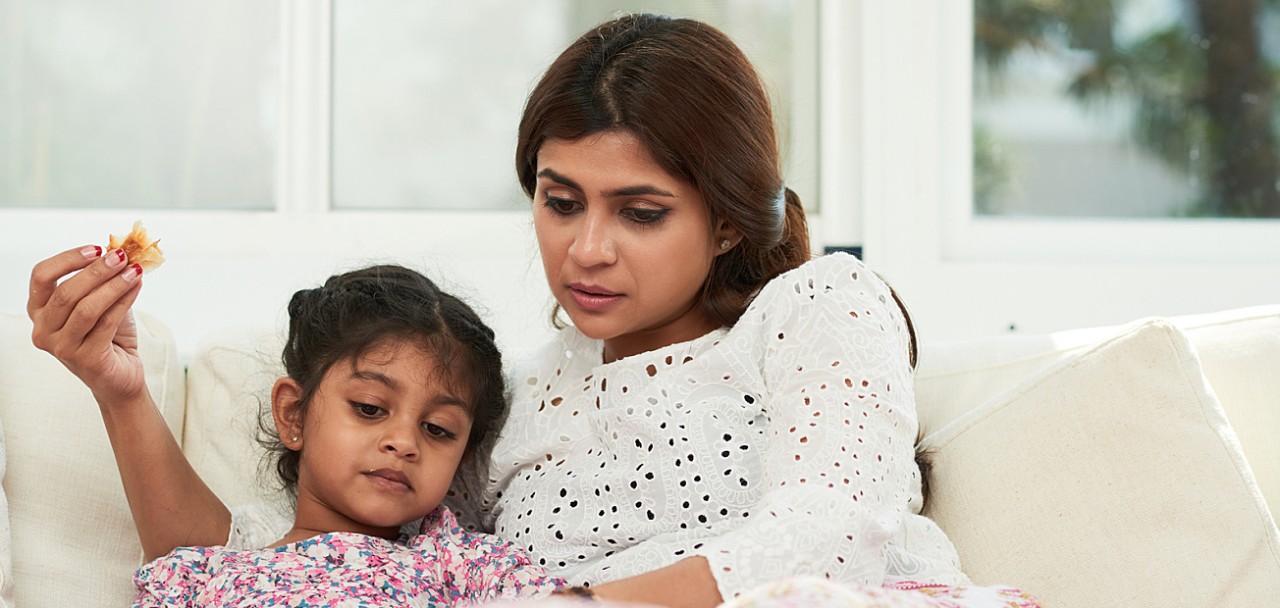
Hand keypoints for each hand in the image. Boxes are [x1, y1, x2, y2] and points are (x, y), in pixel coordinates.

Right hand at [28, 245, 146, 403]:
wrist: (120, 375)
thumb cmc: (108, 335)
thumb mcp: (102, 301)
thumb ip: (103, 279)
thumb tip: (119, 249)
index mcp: (39, 311)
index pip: (41, 276)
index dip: (68, 259)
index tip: (97, 248)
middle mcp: (43, 330)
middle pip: (65, 292)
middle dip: (97, 271)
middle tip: (122, 256)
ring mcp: (62, 348)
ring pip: (86, 308)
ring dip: (113, 285)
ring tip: (135, 270)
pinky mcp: (86, 359)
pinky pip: (106, 323)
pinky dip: (124, 301)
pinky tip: (138, 286)